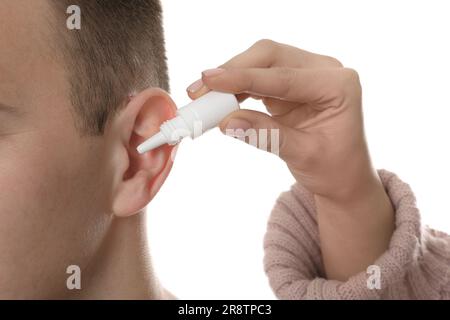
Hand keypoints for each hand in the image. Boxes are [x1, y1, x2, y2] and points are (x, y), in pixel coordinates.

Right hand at [187, 40, 393, 279]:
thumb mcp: (302, 155)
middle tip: (199, 91)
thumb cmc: (334, 168)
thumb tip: (227, 122)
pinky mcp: (290, 83)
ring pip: (260, 62)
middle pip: (269, 56)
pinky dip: (236, 87)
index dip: (244, 78)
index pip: (283, 76)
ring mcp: (306, 74)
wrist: (342, 177)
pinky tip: (218, 98)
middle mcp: (323, 71)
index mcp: (338, 85)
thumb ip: (265, 135)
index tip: (210, 81)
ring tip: (202, 96)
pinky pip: (257, 77)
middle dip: (232, 71)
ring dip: (230, 78)